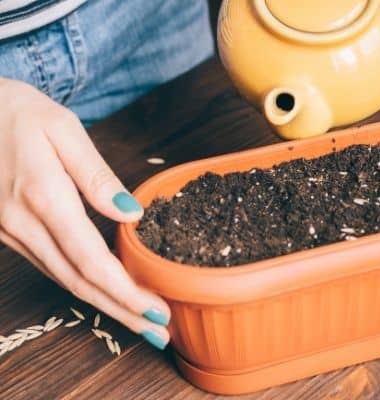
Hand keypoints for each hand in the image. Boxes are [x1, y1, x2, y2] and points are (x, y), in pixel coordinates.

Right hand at [0, 78, 169, 349]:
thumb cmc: (18, 112)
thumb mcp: (63, 129)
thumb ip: (97, 175)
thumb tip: (132, 214)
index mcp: (42, 195)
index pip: (90, 260)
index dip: (125, 292)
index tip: (157, 311)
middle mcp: (21, 223)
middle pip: (78, 281)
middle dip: (121, 311)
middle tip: (158, 332)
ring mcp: (9, 231)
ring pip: (62, 279)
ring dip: (103, 304)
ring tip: (139, 320)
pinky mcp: (6, 231)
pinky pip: (49, 265)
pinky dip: (81, 285)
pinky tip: (105, 294)